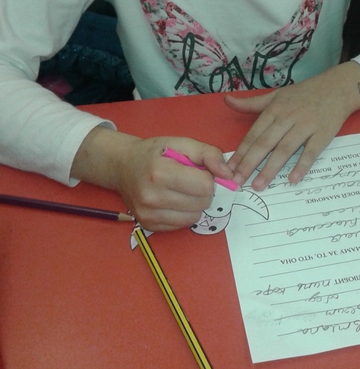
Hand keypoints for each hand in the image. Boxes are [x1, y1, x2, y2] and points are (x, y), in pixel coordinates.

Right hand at [71, 127, 233, 230]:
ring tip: (182, 190)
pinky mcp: (149, 225)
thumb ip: (209, 154)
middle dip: (203, 192)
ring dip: (195, 204)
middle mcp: (152, 197)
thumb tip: (228, 175)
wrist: (123, 166)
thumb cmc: (155, 153)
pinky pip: (182, 225)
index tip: (200, 171)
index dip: (209, 178)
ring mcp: (148, 214)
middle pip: (202, 203)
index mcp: (161, 173)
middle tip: (191, 180)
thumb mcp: (182, 143)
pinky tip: (174, 200)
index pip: (205, 186)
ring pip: (194, 217)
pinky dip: (184, 213)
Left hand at [224, 62, 359, 189]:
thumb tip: (227, 100)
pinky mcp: (323, 133)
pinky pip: (311, 152)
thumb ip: (251, 103)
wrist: (338, 87)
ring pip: (284, 149)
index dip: (241, 153)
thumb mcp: (276, 95)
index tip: (229, 169)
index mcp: (274, 109)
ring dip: (270, 169)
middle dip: (250, 164)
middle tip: (238, 182)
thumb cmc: (305, 93)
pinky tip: (292, 179)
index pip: (253, 134)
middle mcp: (288, 117)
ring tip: (259, 185)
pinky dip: (302, 165)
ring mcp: (306, 126)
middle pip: (265, 143)